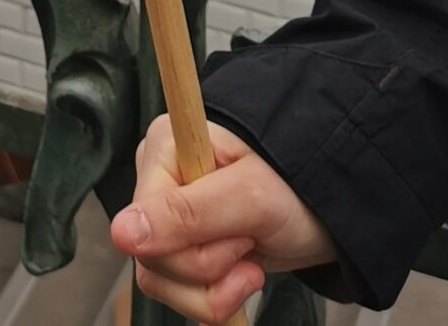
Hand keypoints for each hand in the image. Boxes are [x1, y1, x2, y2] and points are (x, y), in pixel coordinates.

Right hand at [110, 118, 334, 320]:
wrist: (327, 210)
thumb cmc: (296, 185)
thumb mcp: (250, 196)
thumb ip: (187, 214)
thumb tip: (120, 232)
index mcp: (164, 148)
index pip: (143, 223)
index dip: (191, 248)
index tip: (238, 239)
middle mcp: (160, 180)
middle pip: (153, 258)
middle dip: (211, 269)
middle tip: (250, 242)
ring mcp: (171, 217)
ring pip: (163, 282)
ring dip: (215, 289)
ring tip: (251, 261)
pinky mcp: (185, 249)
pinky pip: (178, 294)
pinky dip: (215, 299)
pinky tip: (242, 276)